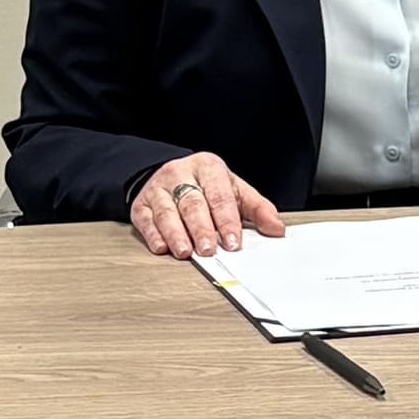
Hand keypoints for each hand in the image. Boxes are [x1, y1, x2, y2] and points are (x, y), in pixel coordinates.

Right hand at [130, 152, 283, 259]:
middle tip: (209, 250)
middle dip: (201, 228)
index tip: (233, 242)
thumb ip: (258, 209)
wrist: (173, 175)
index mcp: (208, 167)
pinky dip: (153, 235)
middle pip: (192, 204)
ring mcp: (158, 189)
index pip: (219, 195)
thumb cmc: (208, 186)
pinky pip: (146, 219)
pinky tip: (162, 247)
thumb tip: (277, 230)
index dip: (227, 220)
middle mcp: (181, 174)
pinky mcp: (141, 204)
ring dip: (176, 234)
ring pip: (167, 212)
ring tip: (185, 252)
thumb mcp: (235, 191)